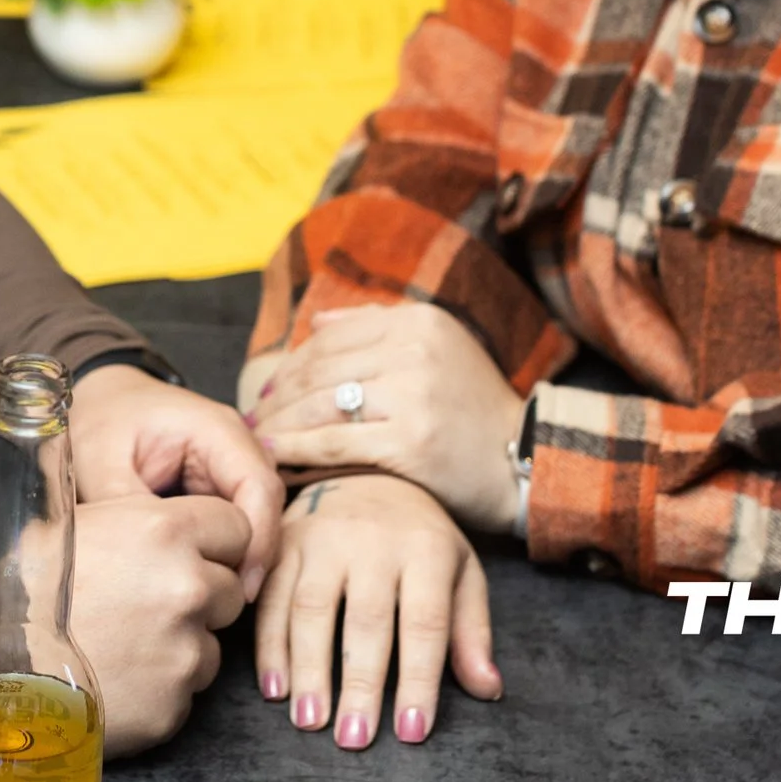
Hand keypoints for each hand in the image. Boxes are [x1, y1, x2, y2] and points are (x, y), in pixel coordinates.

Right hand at [69, 494, 250, 755]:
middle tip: (149, 603)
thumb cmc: (26, 588)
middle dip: (202, 595)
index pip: (237, 527)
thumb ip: (136, 513)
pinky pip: (189, 689)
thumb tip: (157, 500)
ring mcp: (186, 651)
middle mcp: (187, 588)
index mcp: (165, 530)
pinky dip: (163, 685)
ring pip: (213, 643)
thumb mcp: (77, 523)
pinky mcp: (176, 705)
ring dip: (184, 643)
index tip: (194, 553)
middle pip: (232, 588)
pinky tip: (120, 676)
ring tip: (126, 643)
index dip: (216, 541)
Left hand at [70, 366, 284, 601]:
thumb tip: (147, 557)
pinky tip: (208, 583)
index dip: (258, 539)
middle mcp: (237, 446)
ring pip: (260, 520)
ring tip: (217, 601)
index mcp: (216, 429)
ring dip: (245, 559)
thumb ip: (127, 503)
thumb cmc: (102, 421)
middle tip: (228, 605)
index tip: (239, 585)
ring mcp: (234, 466)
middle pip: (269, 508)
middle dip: (255, 557)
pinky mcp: (224, 487)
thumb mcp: (102, 459)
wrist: (100, 401)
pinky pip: (242, 524)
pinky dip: (230, 554)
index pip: (259, 486)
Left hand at [249, 304, 525, 534]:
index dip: (291, 365)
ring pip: (321, 406)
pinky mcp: (411, 441)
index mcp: (418, 320)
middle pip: (320, 370)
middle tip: (252, 419)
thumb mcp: (438, 349)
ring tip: (257, 441)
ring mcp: (414, 394)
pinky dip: (297, 451)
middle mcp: (414, 349)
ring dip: (280, 425)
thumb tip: (315, 322)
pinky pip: (334, 443)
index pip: (331, 339)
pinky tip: (276, 461)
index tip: (269, 389)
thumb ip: (376, 327)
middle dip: (278, 397)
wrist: (528, 460)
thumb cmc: (473, 409)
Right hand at [259, 473, 501, 748]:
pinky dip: (269, 644)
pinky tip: (275, 688)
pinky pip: (271, 595)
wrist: (367, 469)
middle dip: (360, 684)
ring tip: (310, 721)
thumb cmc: (420, 535)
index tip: (411, 731)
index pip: (424, 623)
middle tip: (354, 738)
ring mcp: (323, 535)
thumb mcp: (460, 571)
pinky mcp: (284, 538)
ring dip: (308, 669)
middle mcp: (372, 539)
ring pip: (310, 607)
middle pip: (366, 620)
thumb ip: (471, 631)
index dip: (418, 680)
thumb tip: (487, 689)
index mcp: (425, 548)